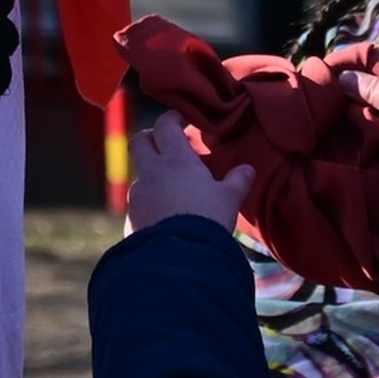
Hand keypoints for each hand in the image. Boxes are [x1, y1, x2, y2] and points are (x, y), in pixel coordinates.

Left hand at [128, 112, 253, 233]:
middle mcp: (151, 172)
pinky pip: (137, 206)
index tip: (179, 121)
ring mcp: (137, 196)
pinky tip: (162, 219)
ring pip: (138, 176)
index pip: (164, 125)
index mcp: (175, 159)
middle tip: (163, 145)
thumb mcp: (229, 199)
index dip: (171, 119)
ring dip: (150, 177)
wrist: (180, 257)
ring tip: (169, 190)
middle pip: (139, 142)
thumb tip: (248, 169)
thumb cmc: (208, 219)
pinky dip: (148, 206)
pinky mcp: (130, 220)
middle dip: (149, 139)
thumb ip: (237, 181)